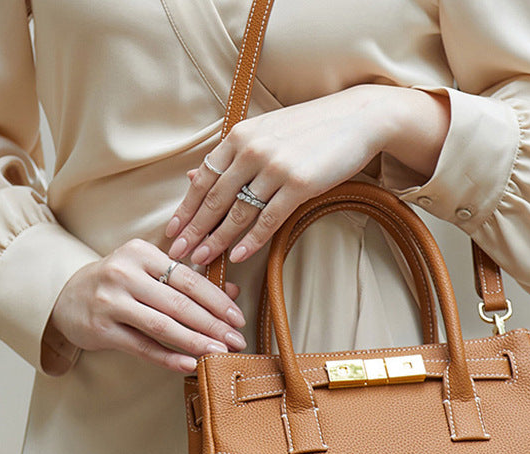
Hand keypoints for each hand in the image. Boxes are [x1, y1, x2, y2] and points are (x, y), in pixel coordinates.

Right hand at [47, 240, 247, 372]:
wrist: (66, 297)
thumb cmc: (120, 284)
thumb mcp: (151, 273)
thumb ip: (190, 281)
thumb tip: (234, 293)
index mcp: (141, 253)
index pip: (189, 279)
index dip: (217, 301)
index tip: (238, 319)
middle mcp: (124, 274)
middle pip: (179, 303)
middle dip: (213, 325)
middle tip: (237, 341)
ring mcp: (110, 301)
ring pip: (162, 326)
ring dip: (195, 342)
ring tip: (220, 353)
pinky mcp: (101, 329)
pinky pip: (142, 347)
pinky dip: (169, 358)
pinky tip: (190, 364)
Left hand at [165, 85, 449, 266]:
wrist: (356, 118)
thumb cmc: (311, 127)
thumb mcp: (265, 132)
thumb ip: (231, 155)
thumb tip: (194, 175)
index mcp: (239, 136)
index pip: (203, 177)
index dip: (185, 207)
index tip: (172, 231)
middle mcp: (251, 150)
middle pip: (214, 198)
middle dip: (193, 229)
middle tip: (177, 254)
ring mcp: (275, 167)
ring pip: (238, 211)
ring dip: (217, 239)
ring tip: (202, 259)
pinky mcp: (299, 184)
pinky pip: (269, 219)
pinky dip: (252, 240)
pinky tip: (239, 256)